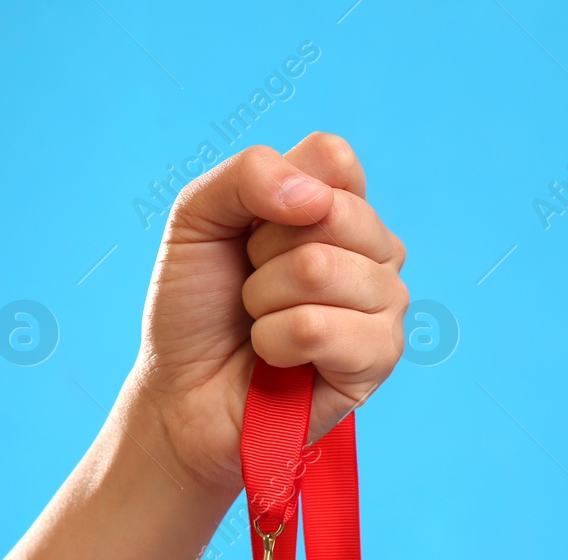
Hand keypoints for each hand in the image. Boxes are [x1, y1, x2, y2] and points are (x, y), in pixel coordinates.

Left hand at [130, 131, 408, 490]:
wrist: (182, 392)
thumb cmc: (197, 307)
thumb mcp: (198, 217)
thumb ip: (247, 175)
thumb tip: (313, 198)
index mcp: (343, 209)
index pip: (335, 159)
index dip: (276, 192)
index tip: (248, 233)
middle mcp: (376, 254)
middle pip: (333, 212)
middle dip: (264, 253)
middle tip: (251, 286)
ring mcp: (386, 306)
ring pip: (319, 269)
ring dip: (263, 302)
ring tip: (263, 324)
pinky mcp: (378, 360)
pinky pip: (318, 328)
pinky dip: (273, 343)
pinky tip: (278, 360)